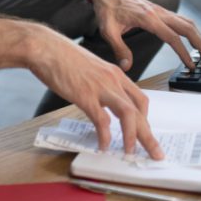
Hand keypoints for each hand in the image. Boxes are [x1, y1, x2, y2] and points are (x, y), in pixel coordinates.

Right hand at [28, 28, 164, 159]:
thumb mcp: (90, 68)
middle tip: (155, 153)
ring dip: (132, 137)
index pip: (140, 99)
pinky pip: (101, 120)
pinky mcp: (85, 96)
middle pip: (139, 111)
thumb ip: (100, 83)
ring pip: (128, 115)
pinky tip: (103, 145)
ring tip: (130, 153)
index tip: (145, 133)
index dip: (145, 120)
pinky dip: (104, 136)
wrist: (45, 48)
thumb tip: (101, 101)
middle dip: (148, 136)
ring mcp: (100, 88)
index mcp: (115, 74)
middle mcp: (113, 80)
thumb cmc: (62, 57)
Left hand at [90, 0, 200, 71]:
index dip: (184, 53)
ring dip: (199, 37)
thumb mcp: (108, 30)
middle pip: (188, 28)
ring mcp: (161, 11)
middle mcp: (159, 13)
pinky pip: (181, 20)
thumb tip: (126, 67)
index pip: (172, 38)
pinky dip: (191, 31)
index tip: (191, 66)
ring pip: (188, 23)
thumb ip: (119, 49)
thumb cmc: (107, 8)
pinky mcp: (160, 11)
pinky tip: (194, 40)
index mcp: (148, 18)